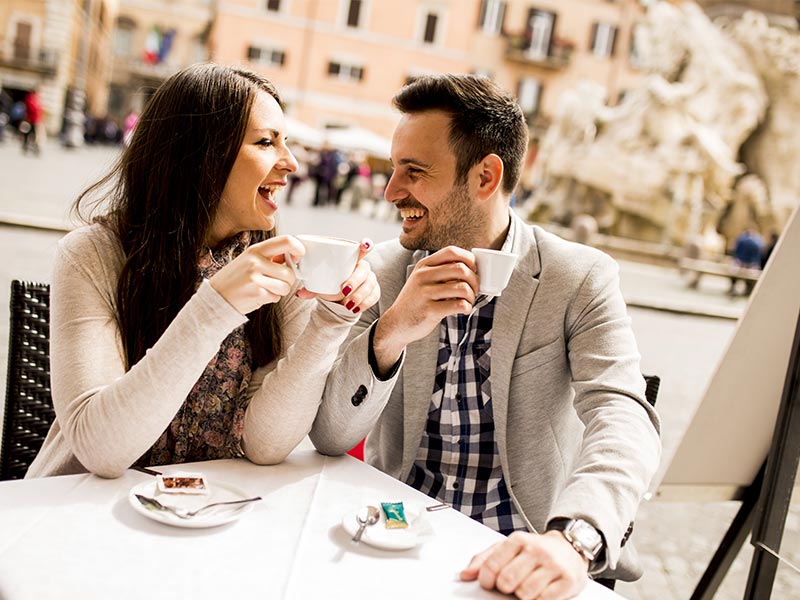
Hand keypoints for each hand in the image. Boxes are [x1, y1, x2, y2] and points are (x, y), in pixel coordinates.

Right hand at [209, 235, 304, 314]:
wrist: (216, 297)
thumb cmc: (236, 278)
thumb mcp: (249, 260)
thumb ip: (270, 256)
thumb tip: (293, 257)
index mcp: (255, 250)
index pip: (287, 241)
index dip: (298, 249)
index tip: (298, 257)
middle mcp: (255, 262)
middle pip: (290, 272)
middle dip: (287, 280)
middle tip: (276, 281)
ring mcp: (256, 278)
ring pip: (286, 286)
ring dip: (280, 291)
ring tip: (265, 288)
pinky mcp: (257, 294)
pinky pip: (276, 297)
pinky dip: (271, 298)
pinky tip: (258, 295)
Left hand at [296, 239, 379, 313]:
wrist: (339, 297)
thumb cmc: (331, 283)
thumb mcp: (321, 283)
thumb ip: (311, 287)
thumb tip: (300, 293)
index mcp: (352, 259)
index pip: (363, 248)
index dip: (366, 245)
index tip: (364, 245)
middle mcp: (363, 267)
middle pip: (364, 271)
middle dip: (355, 281)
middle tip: (344, 290)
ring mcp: (370, 279)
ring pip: (370, 285)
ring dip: (359, 295)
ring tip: (348, 304)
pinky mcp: (374, 291)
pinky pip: (374, 296)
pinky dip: (365, 303)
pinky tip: (356, 308)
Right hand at [372, 246, 477, 374]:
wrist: (397, 323)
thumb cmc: (416, 301)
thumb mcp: (423, 280)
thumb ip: (442, 271)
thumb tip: (471, 268)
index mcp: (424, 265)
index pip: (452, 251)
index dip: (469, 259)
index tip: (474, 270)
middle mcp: (423, 276)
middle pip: (461, 269)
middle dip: (474, 280)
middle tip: (474, 290)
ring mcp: (425, 293)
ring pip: (462, 287)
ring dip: (472, 296)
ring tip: (468, 301)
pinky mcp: (429, 311)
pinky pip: (458, 305)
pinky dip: (467, 307)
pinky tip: (464, 310)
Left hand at [460, 531, 588, 599]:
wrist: (570, 548)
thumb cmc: (535, 551)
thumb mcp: (508, 548)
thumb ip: (484, 559)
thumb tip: (465, 575)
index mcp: (518, 540)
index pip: (492, 565)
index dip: (486, 579)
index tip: (489, 583)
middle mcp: (536, 550)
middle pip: (507, 581)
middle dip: (505, 588)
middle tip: (511, 585)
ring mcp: (553, 565)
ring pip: (525, 593)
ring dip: (523, 595)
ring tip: (527, 587)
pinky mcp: (568, 580)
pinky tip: (540, 592)